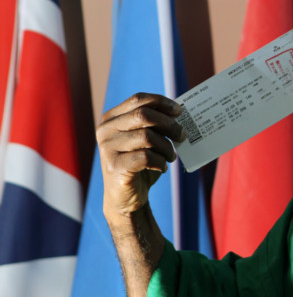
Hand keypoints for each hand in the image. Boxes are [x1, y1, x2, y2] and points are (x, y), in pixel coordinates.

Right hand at [97, 92, 184, 217]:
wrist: (125, 198)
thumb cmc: (139, 165)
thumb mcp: (146, 140)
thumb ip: (155, 124)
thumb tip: (179, 113)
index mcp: (112, 119)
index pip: (138, 99)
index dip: (161, 102)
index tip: (179, 111)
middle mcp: (106, 131)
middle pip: (144, 115)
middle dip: (169, 124)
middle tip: (182, 135)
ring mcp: (108, 148)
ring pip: (147, 137)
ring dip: (166, 147)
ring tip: (171, 156)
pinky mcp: (115, 166)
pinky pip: (146, 157)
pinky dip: (160, 162)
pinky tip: (162, 167)